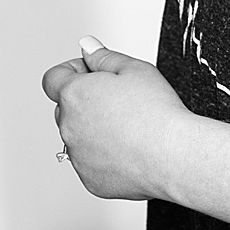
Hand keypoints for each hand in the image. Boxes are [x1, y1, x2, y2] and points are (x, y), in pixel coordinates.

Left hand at [42, 39, 191, 200]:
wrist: (175, 157)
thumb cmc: (158, 114)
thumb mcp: (133, 68)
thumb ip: (102, 56)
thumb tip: (87, 49)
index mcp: (73, 95)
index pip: (53, 79)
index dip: (72, 72)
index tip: (91, 74)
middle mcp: (69, 127)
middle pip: (66, 109)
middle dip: (85, 102)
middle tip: (118, 102)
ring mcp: (78, 156)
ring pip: (78, 138)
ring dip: (94, 131)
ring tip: (128, 129)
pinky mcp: (91, 180)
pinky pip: (91, 164)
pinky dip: (104, 158)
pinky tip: (129, 151)